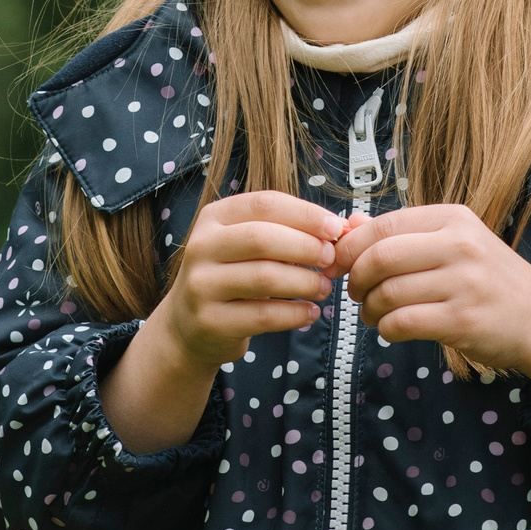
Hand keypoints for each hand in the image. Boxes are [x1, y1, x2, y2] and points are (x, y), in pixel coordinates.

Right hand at [152, 189, 346, 369]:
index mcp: (214, 217)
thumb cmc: (231, 276)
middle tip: (331, 260)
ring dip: (305, 282)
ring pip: (264, 277)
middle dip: (306, 247)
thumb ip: (287, 231)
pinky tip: (310, 312)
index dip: (305, 214)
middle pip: (262, 238)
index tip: (335, 228)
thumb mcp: (247, 245)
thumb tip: (342, 229)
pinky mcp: (210, 321)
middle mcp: (201, 247)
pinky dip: (294, 314)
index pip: (265, 204)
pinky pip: (263, 315)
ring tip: (324, 288)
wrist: (188, 325)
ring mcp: (201, 285)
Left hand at [332, 204, 530, 412]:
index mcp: (454, 219)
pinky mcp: (464, 321)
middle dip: (354, 279)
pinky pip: (403, 323)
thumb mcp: (455, 243)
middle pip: (379, 258)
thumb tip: (349, 225)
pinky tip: (391, 330)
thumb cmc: (490, 280)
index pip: (384, 225)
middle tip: (354, 293)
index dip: (350, 246)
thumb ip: (404, 234)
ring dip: (369, 309)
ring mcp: (464, 283)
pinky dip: (386, 329)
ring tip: (373, 315)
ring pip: (388, 293)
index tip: (337, 264)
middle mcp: (460, 245)